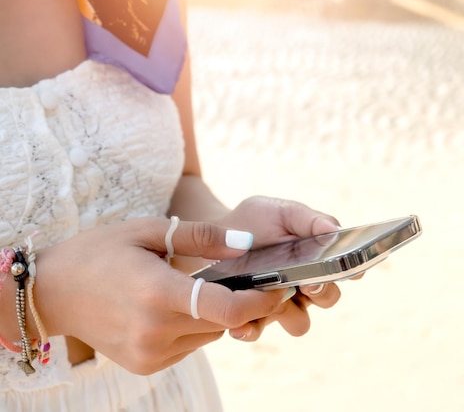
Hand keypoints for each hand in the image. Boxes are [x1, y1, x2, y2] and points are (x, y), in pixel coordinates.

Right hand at [30, 217, 288, 374]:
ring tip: (199, 288)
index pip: (228, 308)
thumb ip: (202, 237)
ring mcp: (150, 353)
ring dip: (216, 314)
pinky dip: (195, 327)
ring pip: (210, 335)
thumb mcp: (150, 230)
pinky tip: (175, 306)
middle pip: (225, 321)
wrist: (53, 292)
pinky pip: (190, 345)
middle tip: (245, 279)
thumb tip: (247, 243)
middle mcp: (156, 331)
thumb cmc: (101, 252)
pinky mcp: (146, 364)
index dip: (262, 300)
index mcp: (158, 293)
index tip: (279, 286)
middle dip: (242, 302)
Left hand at [216, 196, 343, 339]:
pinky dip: (249, 331)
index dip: (351, 272)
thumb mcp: (282, 213)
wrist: (217, 234)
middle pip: (328, 299)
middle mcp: (305, 286)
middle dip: (321, 293)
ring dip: (290, 313)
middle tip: (307, 283)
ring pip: (299, 323)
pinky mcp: (252, 316)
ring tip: (274, 299)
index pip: (346, 272)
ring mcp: (280, 304)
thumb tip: (335, 230)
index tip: (347, 270)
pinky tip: (239, 325)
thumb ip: (310, 220)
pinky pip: (256, 332)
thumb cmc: (257, 221)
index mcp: (319, 261)